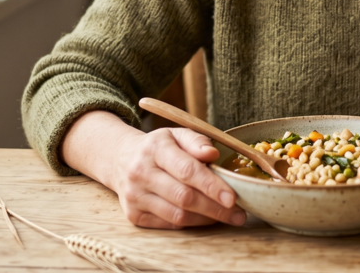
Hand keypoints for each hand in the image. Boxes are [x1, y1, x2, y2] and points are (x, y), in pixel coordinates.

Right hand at [62, 111, 245, 229]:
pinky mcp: (134, 215)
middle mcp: (141, 173)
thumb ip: (197, 141)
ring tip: (228, 217)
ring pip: (177, 215)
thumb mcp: (177, 134)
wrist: (121, 159)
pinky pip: (169, 224)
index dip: (211, 185)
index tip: (233, 197)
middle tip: (239, 213)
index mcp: (154, 148)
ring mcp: (135, 196)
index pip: (186, 170)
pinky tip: (207, 218)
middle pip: (184, 197)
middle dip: (215, 208)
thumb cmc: (158, 147)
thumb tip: (213, 154)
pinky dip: (192, 223)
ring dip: (207, 219)